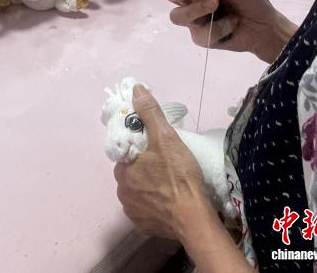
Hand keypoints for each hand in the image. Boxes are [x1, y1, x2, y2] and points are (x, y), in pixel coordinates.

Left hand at [114, 86, 256, 272]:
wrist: (194, 218)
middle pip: (131, 173)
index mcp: (123, 169)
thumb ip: (150, 113)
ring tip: (170, 185)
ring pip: (138, 192)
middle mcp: (121, 191)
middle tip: (168, 167)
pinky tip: (168, 203)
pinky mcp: (143, 226)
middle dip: (145, 169)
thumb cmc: (179, 175)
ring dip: (149, 189)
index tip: (157, 151)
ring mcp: (132, 211)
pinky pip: (145, 211)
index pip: (127, 154)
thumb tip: (135, 89)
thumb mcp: (166, 138)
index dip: (141, 150)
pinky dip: (154, 207)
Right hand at [164, 0, 297, 62]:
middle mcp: (191, 1)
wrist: (265, 27)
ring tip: (214, 4)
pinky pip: (200, 32)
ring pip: (176, 16)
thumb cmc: (251, 1)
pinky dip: (218, 26)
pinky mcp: (201, 38)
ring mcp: (194, 20)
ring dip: (195, 9)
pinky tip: (232, 24)